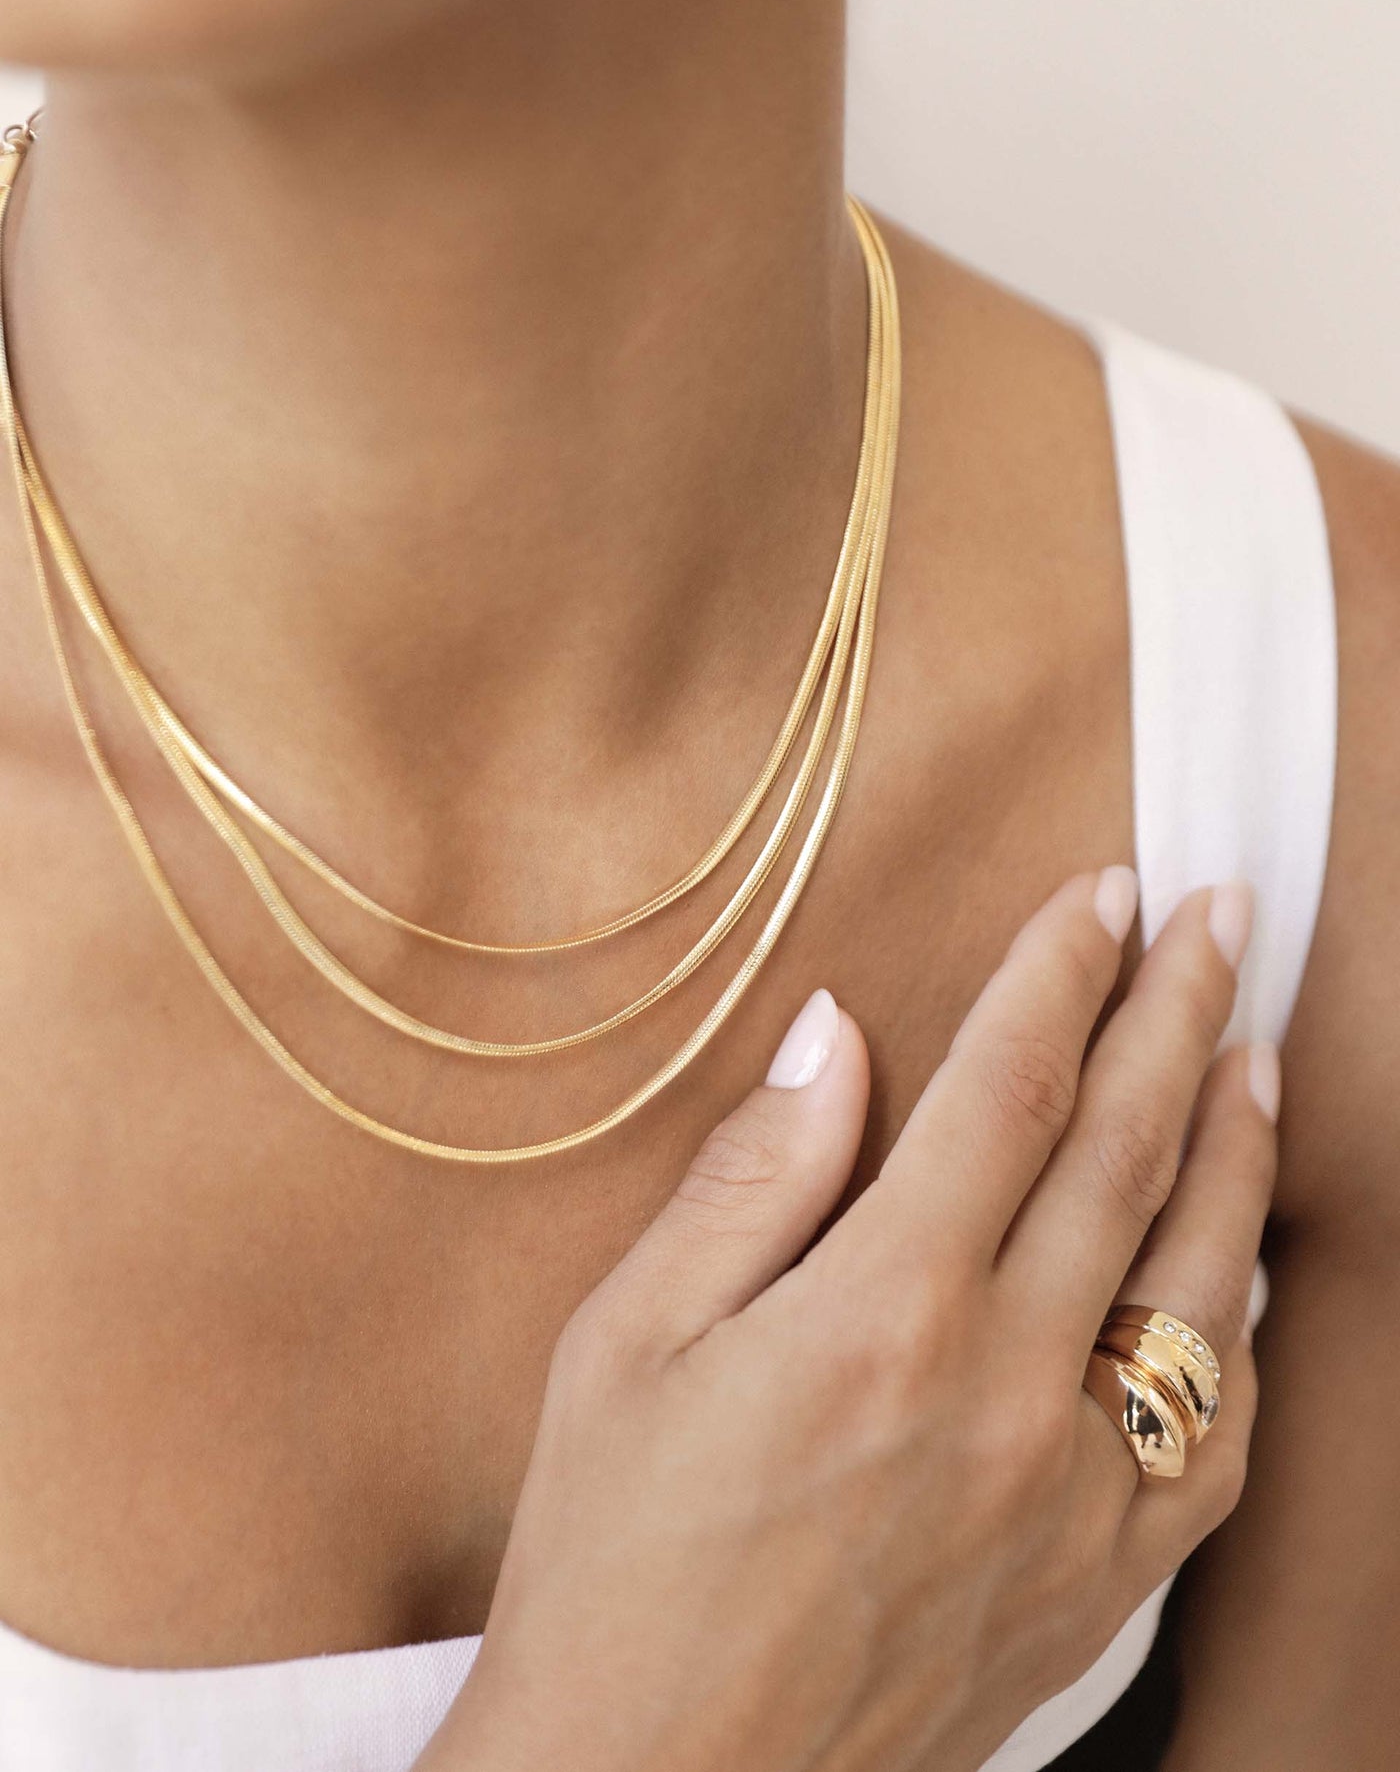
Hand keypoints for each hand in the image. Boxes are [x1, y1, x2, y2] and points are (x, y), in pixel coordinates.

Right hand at [430, 868, 1275, 1771]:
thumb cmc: (615, 1565)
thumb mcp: (628, 1345)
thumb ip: (752, 1177)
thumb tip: (838, 1034)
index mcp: (883, 1315)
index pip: (1012, 1089)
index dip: (1063, 972)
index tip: (1104, 892)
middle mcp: (1005, 1396)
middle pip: (1128, 1153)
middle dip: (1181, 1012)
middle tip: (1219, 915)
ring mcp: (1072, 1502)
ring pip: (1201, 1283)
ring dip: (1236, 1148)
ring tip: (1255, 1051)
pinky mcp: (1098, 1592)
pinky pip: (1217, 1443)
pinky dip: (1241, 1332)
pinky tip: (1239, 1271)